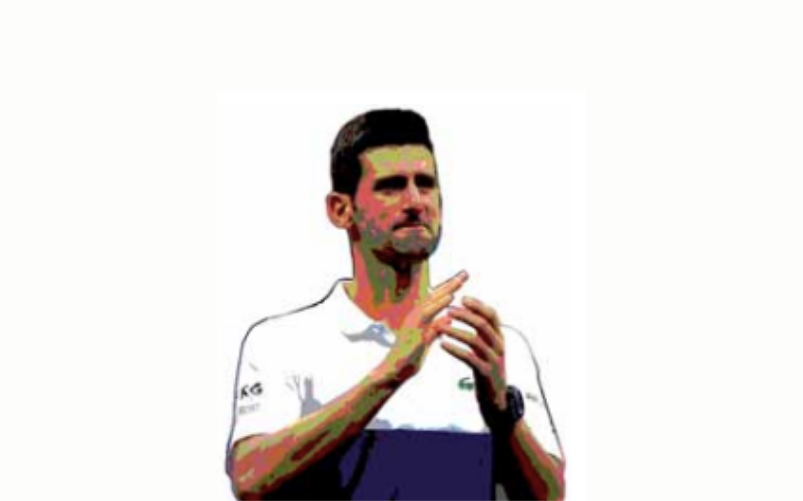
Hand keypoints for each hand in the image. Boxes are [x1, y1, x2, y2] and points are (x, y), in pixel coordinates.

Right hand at [381, 271, 468, 383]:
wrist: (393, 372)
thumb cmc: (408, 358)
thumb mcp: (426, 341)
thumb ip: (435, 329)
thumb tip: (447, 321)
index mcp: (418, 318)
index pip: (436, 300)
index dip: (449, 289)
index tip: (463, 280)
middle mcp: (415, 316)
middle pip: (434, 295)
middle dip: (450, 284)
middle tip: (465, 273)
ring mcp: (413, 322)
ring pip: (431, 301)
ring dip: (446, 290)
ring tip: (460, 281)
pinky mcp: (414, 330)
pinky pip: (428, 315)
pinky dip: (439, 304)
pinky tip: (450, 298)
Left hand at [438, 296, 507, 419]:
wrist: (496, 400)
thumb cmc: (486, 370)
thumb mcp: (488, 349)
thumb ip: (482, 333)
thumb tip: (469, 313)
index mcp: (499, 338)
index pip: (492, 315)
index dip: (478, 305)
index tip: (462, 298)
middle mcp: (499, 346)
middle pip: (483, 324)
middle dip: (465, 316)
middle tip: (448, 310)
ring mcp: (494, 360)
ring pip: (475, 340)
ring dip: (456, 332)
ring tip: (440, 328)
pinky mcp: (486, 373)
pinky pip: (470, 358)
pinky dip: (455, 349)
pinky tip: (443, 345)